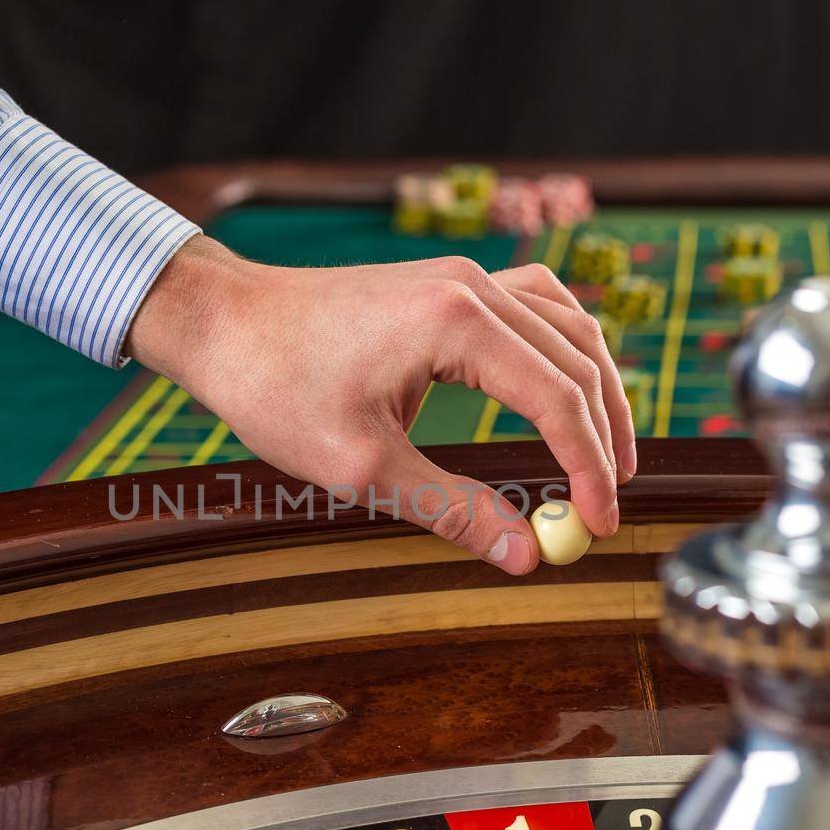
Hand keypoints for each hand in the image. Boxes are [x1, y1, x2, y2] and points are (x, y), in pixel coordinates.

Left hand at [125, 236, 634, 573]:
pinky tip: (564, 387)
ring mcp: (461, 276)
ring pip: (566, 325)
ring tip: (605, 453)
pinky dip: (561, 351)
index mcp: (456, 321)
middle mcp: (471, 284)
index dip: (587, 468)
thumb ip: (451, 508)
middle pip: (576, 359)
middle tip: (608, 501)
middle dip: (603, 434)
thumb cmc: (274, 385)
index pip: (557, 399)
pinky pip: (534, 307)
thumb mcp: (361, 466)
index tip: (598, 523)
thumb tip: (523, 554)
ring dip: (594, 388)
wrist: (221, 320)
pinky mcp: (446, 282)